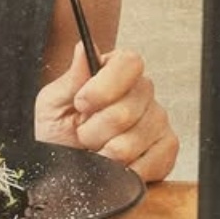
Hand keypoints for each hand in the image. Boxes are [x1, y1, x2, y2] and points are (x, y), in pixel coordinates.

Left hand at [34, 43, 179, 181]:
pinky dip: (126, 170)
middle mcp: (143, 92)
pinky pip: (154, 161)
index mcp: (115, 72)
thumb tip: (84, 48)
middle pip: (128, 109)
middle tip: (83, 135)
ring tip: (97, 151)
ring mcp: (158, 120)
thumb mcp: (53, 104)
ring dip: (106, 154)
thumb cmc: (57, 135)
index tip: (81, 104)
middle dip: (95, 130)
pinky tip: (115, 166)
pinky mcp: (166, 149)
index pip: (129, 63)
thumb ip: (72, 78)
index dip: (104, 87)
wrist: (64, 170)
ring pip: (135, 140)